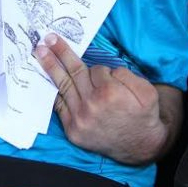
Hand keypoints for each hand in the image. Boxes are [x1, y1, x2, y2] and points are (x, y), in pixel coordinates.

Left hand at [34, 33, 169, 164]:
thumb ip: (126, 75)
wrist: (139, 147)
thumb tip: (106, 71)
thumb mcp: (146, 90)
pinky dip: (54, 92)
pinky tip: (47, 79)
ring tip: (40, 52)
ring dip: (51, 67)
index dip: (102, 70)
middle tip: (47, 38)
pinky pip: (60, 106)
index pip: (97, 69)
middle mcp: (91, 105)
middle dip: (60, 52)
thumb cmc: (143, 116)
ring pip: (63, 86)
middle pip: (73, 72)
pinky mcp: (72, 129)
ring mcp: (79, 119)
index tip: (107, 76)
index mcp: (110, 93)